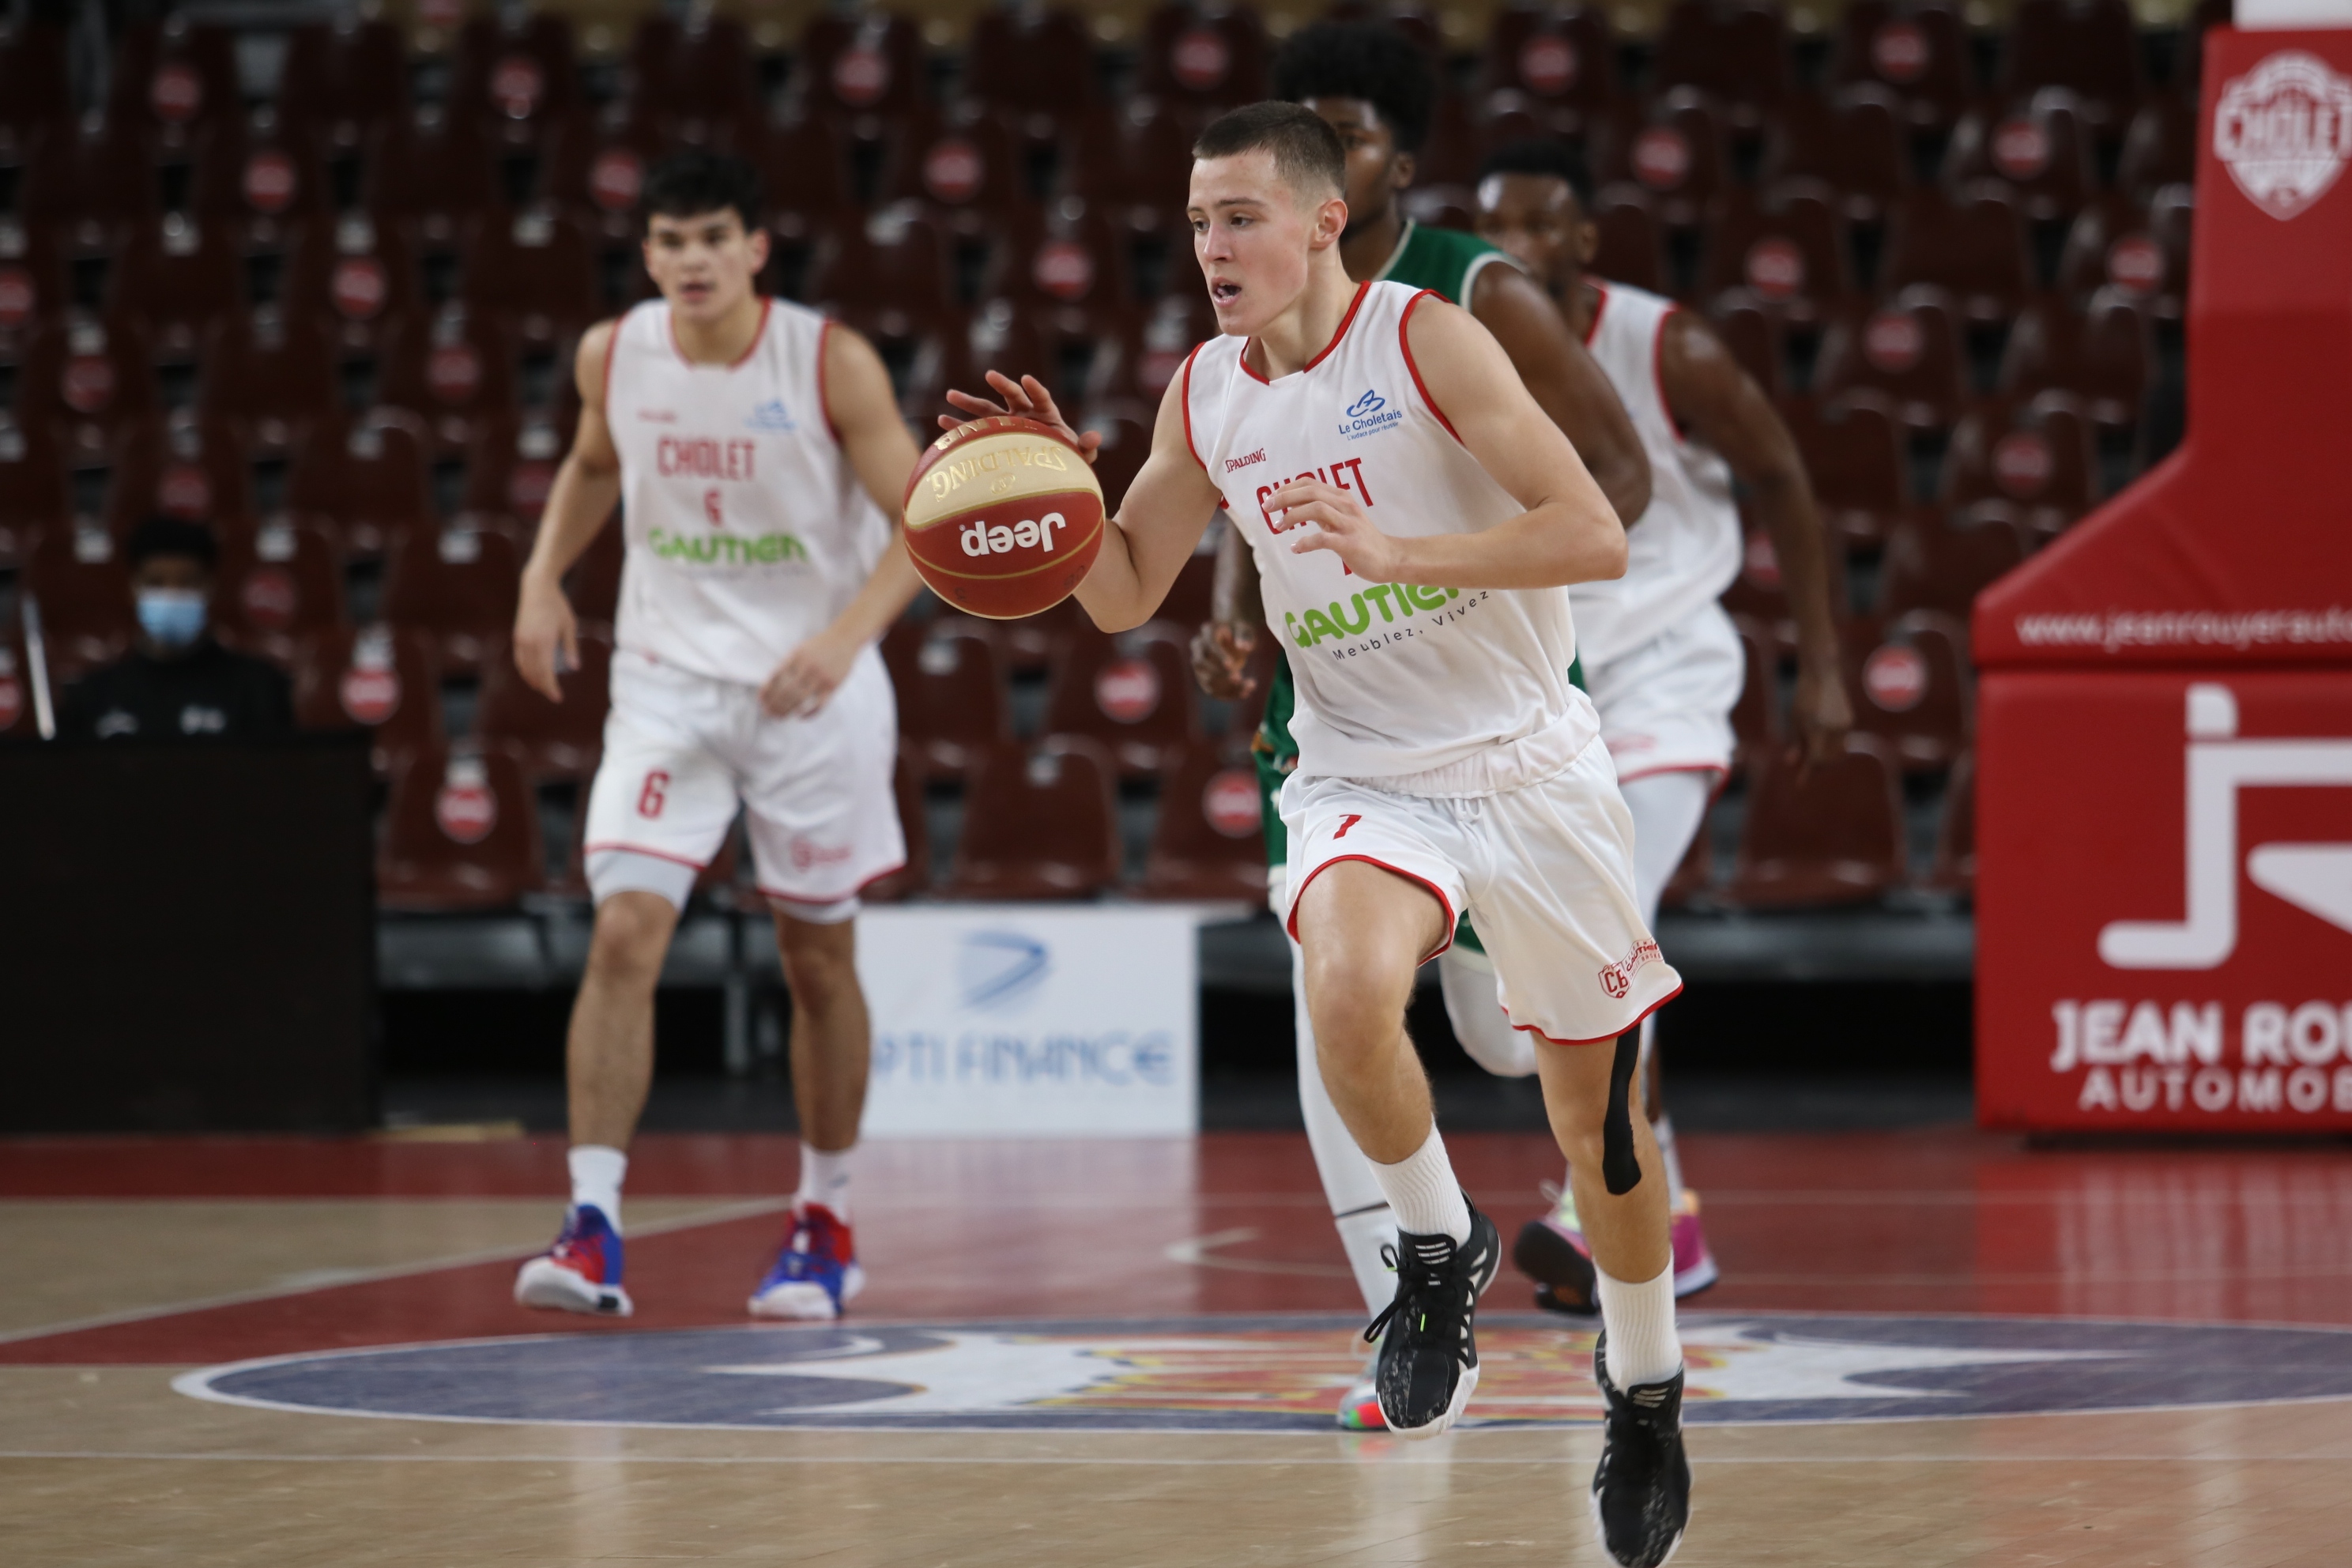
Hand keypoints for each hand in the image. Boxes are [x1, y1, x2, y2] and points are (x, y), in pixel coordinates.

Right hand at [512, 573, 577, 702]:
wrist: (537, 588)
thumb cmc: (557, 605)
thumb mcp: (569, 626)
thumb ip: (571, 648)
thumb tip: (574, 668)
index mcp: (544, 641)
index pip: (545, 672)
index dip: (551, 687)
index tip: (557, 698)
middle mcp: (529, 643)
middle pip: (534, 673)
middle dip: (543, 687)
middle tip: (554, 695)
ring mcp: (521, 640)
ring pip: (524, 668)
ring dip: (533, 681)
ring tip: (544, 688)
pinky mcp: (517, 637)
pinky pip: (520, 659)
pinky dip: (526, 670)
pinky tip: (533, 675)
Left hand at [761, 628, 859, 718]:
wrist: (844, 639)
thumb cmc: (819, 646)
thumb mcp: (800, 649)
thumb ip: (788, 664)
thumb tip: (771, 685)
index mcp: (796, 657)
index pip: (776, 677)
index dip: (767, 690)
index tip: (761, 700)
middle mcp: (807, 667)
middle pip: (786, 691)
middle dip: (775, 704)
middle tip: (768, 713)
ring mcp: (821, 677)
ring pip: (800, 700)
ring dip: (787, 710)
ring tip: (779, 717)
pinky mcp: (833, 686)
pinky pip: (819, 705)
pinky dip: (809, 713)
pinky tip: (800, 717)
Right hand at [939, 371, 1101, 465]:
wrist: (1051, 475)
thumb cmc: (1067, 462)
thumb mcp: (1079, 457)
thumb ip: (1087, 447)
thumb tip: (1096, 437)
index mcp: (1046, 415)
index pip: (1041, 397)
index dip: (1035, 389)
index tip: (1027, 379)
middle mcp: (1025, 415)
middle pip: (1012, 396)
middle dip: (1001, 384)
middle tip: (989, 375)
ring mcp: (1008, 425)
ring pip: (987, 411)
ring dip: (969, 403)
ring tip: (950, 395)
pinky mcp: (995, 438)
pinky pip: (976, 433)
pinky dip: (961, 429)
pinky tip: (942, 425)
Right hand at [1189, 619, 1258, 699]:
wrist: (1233, 636)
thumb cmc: (1238, 630)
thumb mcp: (1244, 629)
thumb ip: (1244, 636)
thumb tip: (1245, 648)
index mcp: (1207, 632)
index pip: (1209, 645)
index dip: (1219, 656)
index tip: (1231, 665)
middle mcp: (1198, 647)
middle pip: (1200, 663)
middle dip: (1218, 673)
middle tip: (1238, 679)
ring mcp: (1199, 663)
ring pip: (1205, 679)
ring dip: (1225, 687)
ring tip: (1247, 690)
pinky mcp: (1203, 677)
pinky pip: (1212, 689)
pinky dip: (1228, 694)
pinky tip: (1245, 694)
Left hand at [1267, 478, 1403, 581]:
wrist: (1390, 558)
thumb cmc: (1362, 539)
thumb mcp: (1341, 518)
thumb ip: (1321, 511)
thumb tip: (1294, 506)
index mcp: (1341, 498)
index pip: (1310, 483)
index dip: (1287, 488)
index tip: (1271, 498)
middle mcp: (1345, 506)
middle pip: (1310, 492)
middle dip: (1284, 498)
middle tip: (1267, 508)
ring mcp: (1348, 524)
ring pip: (1316, 509)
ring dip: (1292, 517)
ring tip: (1278, 527)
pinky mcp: (1350, 543)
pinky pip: (1323, 538)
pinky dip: (1306, 542)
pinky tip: (1296, 548)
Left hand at [1790, 651, 1852, 771]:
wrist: (1823, 672)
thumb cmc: (1804, 695)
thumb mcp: (1794, 719)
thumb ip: (1795, 742)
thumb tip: (1791, 763)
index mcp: (1817, 728)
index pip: (1814, 759)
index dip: (1807, 773)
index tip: (1800, 784)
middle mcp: (1833, 729)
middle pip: (1828, 760)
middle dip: (1818, 768)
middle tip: (1806, 770)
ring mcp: (1844, 724)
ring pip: (1838, 752)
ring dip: (1826, 758)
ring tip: (1813, 757)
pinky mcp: (1850, 720)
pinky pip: (1842, 741)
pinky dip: (1832, 746)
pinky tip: (1822, 741)